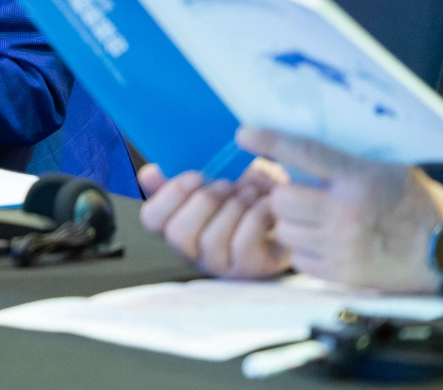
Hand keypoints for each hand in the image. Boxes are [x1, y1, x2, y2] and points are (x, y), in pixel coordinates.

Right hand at [138, 158, 289, 278]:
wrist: (293, 210)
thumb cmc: (248, 193)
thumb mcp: (215, 178)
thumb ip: (181, 178)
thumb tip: (149, 174)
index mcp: (177, 223)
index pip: (152, 219)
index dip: (170, 195)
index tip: (196, 175)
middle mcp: (193, 250)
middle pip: (178, 234)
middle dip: (204, 202)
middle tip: (225, 184)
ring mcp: (221, 264)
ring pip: (211, 240)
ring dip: (233, 208)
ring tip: (250, 191)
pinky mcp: (249, 269)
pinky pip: (242, 246)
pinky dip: (255, 218)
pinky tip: (265, 204)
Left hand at [243, 127, 442, 292]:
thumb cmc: (414, 204)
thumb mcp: (384, 170)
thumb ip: (344, 164)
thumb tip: (296, 151)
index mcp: (359, 178)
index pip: (305, 153)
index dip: (271, 141)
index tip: (244, 135)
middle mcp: (346, 212)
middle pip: (282, 199)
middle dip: (284, 197)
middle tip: (298, 197)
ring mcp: (343, 245)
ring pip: (285, 230)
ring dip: (291, 225)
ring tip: (314, 223)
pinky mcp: (343, 274)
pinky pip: (299, 259)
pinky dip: (304, 252)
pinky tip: (324, 245)